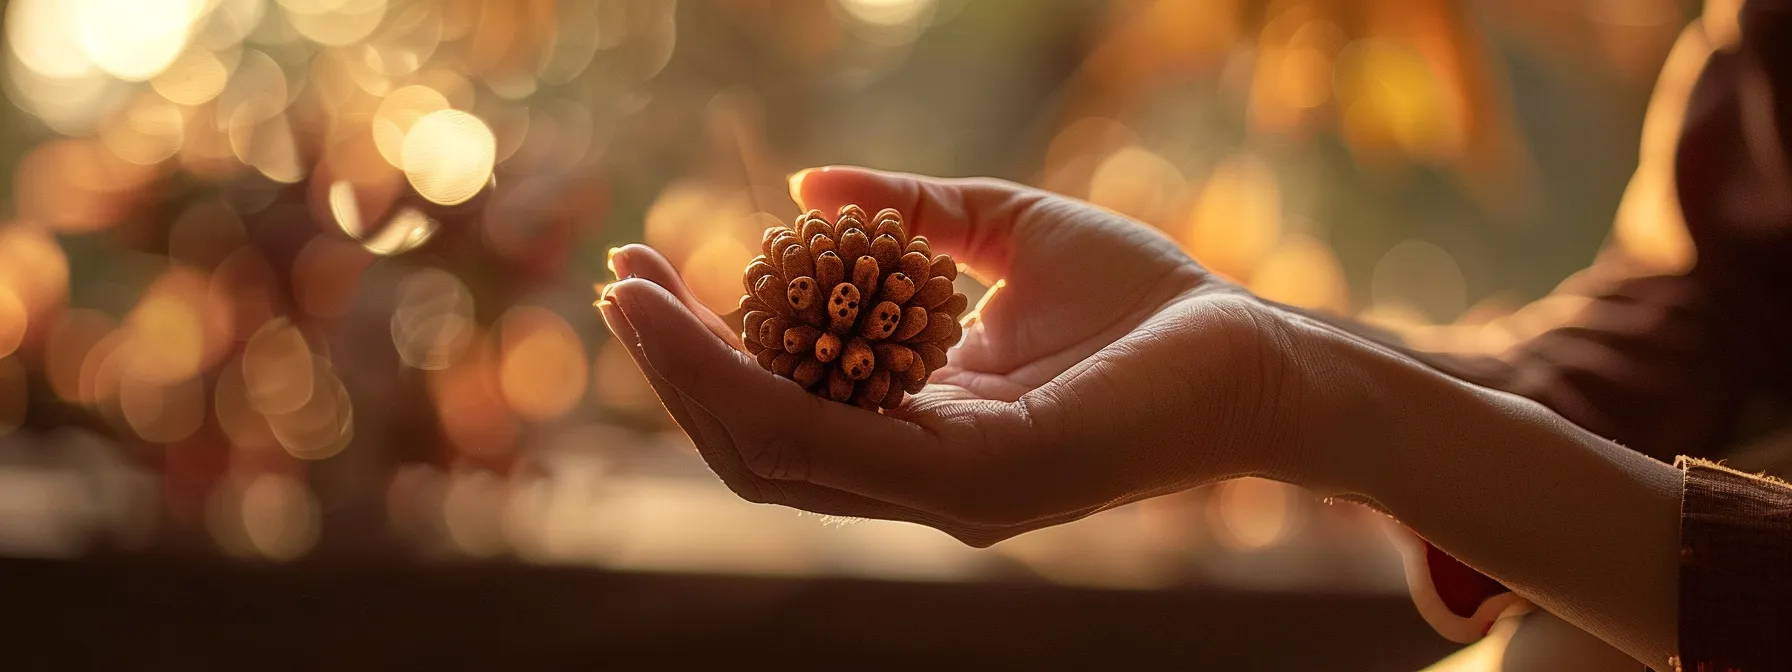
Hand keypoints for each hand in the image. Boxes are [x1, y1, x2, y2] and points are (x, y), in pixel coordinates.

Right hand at [599, 167, 1333, 545]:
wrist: (1260, 346)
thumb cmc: (1146, 302)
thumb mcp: (1007, 234)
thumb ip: (912, 218)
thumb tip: (808, 194)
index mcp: (923, 436)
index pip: (785, 412)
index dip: (704, 355)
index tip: (650, 273)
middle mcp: (922, 481)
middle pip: (757, 444)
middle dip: (675, 368)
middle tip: (618, 283)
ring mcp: (948, 495)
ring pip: (774, 452)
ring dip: (688, 377)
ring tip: (633, 296)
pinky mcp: (983, 483)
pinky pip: (835, 442)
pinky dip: (751, 386)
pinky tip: (708, 320)